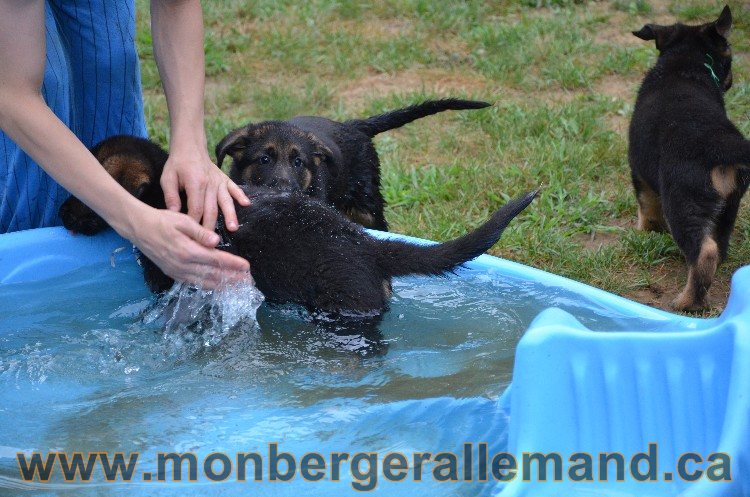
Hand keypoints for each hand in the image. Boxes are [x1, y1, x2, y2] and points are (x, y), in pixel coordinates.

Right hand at [126, 203, 250, 289]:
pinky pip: (193, 283)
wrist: (139, 228)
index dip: (233, 264)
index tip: (247, 267)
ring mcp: (177, 271)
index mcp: (188, 251)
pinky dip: (207, 286)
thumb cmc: (162, 221)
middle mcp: (183, 265)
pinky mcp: (172, 273)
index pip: (216, 260)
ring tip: (236, 286)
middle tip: (247, 281)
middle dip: (231, 278)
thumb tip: (216, 242)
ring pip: (203, 282)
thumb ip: (200, 232)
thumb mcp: (183, 221)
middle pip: (213, 275)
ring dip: (221, 285)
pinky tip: (216, 286)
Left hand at [160, 149, 249, 230]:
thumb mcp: (167, 178)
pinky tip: (246, 204)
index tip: (193, 235)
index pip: (196, 208)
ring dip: (230, 215)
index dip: (194, 223)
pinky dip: (240, 195)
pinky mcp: (225, 179)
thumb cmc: (177, 165)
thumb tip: (174, 214)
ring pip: (225, 201)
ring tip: (233, 228)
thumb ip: (171, 196)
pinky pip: (234, 188)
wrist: (190, 147)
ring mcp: (219, 181)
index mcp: (195, 184)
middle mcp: (210, 184)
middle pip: (211, 209)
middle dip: (211, 226)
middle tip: (211, 242)